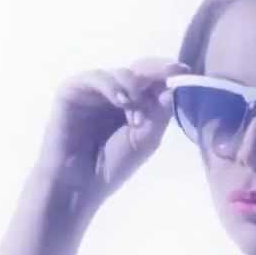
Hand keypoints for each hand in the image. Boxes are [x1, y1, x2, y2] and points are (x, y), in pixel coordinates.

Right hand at [35, 57, 190, 204]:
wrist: (78, 185)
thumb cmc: (111, 166)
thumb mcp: (146, 139)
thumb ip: (159, 113)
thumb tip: (172, 87)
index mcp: (132, 104)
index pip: (152, 81)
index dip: (167, 72)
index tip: (183, 69)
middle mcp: (113, 94)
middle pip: (138, 70)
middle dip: (155, 74)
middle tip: (170, 75)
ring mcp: (92, 91)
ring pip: (119, 73)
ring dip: (134, 89)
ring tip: (137, 117)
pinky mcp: (71, 91)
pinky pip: (95, 77)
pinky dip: (112, 86)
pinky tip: (122, 102)